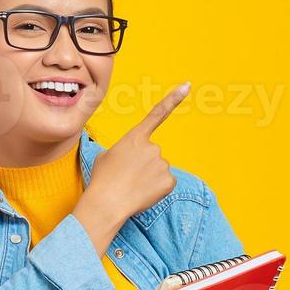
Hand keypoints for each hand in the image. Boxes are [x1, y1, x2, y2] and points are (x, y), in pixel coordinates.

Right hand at [73, 81, 190, 251]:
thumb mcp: (106, 156)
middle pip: (152, 154)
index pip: (157, 114)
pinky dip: (156, 189)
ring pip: (159, 169)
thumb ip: (123, 151)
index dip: (173, 99)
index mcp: (135, 137)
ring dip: (148, 177)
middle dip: (143, 165)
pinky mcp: (169, 181)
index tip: (187, 86)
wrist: (107, 203)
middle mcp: (152, 147)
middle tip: (126, 177)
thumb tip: (131, 159)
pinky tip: (143, 193)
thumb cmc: (102, 180)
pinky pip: (165, 183)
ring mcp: (162, 163)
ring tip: (131, 186)